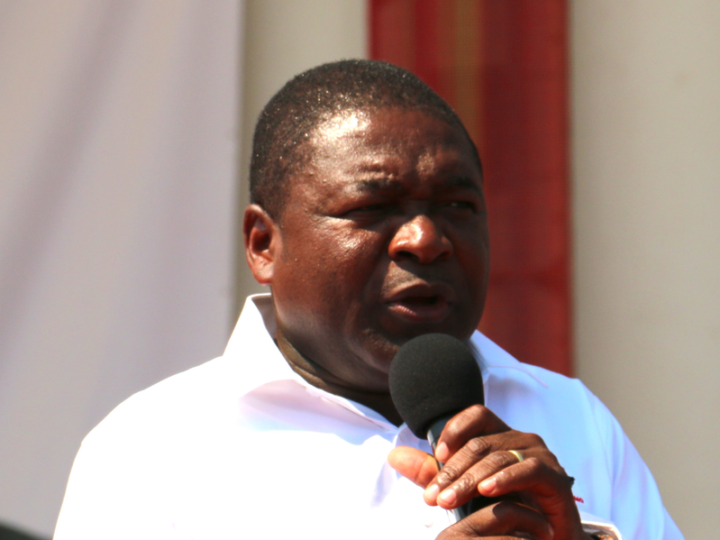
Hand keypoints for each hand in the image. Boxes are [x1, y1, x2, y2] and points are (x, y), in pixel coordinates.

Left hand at [388, 405, 588, 538]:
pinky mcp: (556, 477)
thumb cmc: (506, 512)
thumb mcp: (463, 491)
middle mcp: (521, 439)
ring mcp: (541, 456)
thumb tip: (394, 455)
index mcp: (501, 436)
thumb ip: (432, 473)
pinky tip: (486, 492)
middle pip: (480, 443)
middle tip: (432, 497)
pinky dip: (505, 479)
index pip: (477, 415)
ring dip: (469, 480)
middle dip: (452, 470)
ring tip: (449, 502)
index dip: (456, 428)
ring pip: (498, 457)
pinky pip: (529, 469)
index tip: (437, 455)